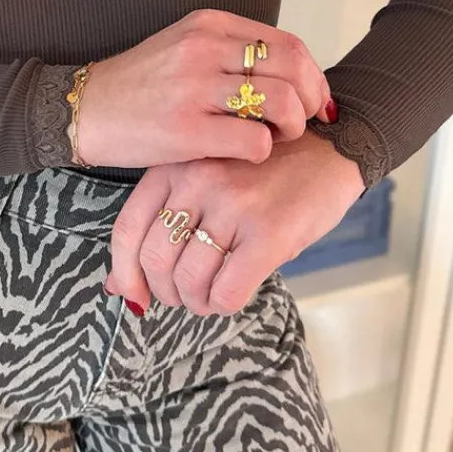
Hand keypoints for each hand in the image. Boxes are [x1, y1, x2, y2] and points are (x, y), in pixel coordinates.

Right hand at [76, 9, 335, 169]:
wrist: (85, 110)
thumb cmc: (139, 86)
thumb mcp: (183, 48)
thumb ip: (230, 52)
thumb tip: (288, 73)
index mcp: (209, 25)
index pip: (286, 43)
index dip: (311, 74)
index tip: (314, 98)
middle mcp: (205, 50)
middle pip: (293, 67)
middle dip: (311, 98)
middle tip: (306, 121)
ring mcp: (196, 89)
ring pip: (281, 102)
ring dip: (292, 126)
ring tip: (279, 138)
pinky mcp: (187, 131)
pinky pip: (254, 142)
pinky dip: (263, 152)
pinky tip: (248, 155)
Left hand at [104, 129, 364, 315]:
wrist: (331, 147)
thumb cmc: (266, 167)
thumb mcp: (208, 179)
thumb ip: (166, 219)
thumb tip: (121, 286)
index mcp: (176, 165)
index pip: (129, 228)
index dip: (125, 272)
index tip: (135, 295)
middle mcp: (199, 180)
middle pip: (156, 258)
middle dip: (165, 291)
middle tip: (184, 295)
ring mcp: (234, 204)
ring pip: (190, 279)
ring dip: (196, 301)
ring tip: (210, 297)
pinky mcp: (270, 231)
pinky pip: (228, 290)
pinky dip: (223, 304)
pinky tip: (232, 295)